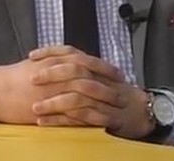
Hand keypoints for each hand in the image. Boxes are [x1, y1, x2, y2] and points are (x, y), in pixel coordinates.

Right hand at [0, 46, 124, 124]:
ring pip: (83, 95)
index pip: (87, 61)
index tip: (117, 72)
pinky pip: (70, 113)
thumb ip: (59, 58)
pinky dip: (84, 116)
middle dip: (107, 84)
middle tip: (120, 89)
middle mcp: (57, 74)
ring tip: (113, 106)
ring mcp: (53, 92)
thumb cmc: (16, 75)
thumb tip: (77, 58)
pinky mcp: (48, 109)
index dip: (104, 67)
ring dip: (100, 101)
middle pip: (90, 77)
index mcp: (56, 60)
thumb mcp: (40, 60)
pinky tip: (95, 120)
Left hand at [29, 46, 155, 138]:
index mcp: (95, 68)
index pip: (72, 52)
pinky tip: (44, 122)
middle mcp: (99, 79)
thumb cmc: (116, 93)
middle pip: (74, 71)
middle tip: (31, 78)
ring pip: (76, 97)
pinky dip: (60, 120)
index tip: (32, 56)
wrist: (141, 110)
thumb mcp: (99, 76)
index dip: (51, 52)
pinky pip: (79, 119)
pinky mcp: (103, 117)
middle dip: (51, 74)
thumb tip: (53, 62)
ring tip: (34, 107)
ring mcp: (102, 99)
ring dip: (53, 102)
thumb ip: (80, 69)